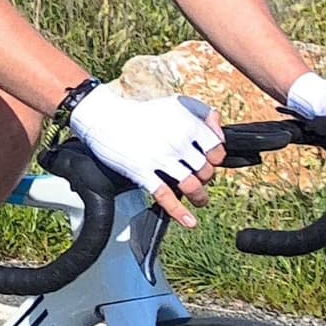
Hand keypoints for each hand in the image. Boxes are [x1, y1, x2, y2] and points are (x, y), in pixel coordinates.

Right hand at [67, 83, 226, 225]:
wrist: (106, 118)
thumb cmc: (143, 113)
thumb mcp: (177, 104)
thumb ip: (202, 113)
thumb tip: (219, 131)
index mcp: (188, 124)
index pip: (217, 150)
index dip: (215, 159)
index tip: (209, 161)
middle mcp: (177, 141)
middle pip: (205, 170)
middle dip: (205, 177)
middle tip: (198, 177)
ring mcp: (159, 158)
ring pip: (191, 185)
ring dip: (199, 196)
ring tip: (200, 200)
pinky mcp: (142, 172)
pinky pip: (165, 196)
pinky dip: (179, 212)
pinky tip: (190, 222)